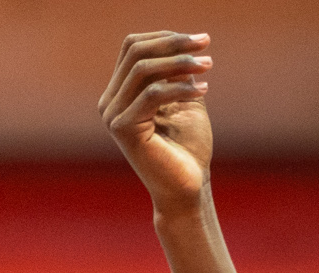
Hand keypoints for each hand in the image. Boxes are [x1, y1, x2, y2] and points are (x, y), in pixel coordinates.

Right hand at [102, 31, 214, 212]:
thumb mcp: (185, 101)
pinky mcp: (124, 129)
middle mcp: (110, 102)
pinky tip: (204, 90)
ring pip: (143, 70)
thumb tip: (183, 44)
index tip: (200, 40)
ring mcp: (113, 115)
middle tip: (205, 44)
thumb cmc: (188, 149)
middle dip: (173, 44)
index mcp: (120, 93)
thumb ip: (179, 74)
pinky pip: (152, 95)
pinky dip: (180, 88)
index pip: (134, 48)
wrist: (188, 188)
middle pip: (135, 52)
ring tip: (208, 66)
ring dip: (180, 63)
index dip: (166, 38)